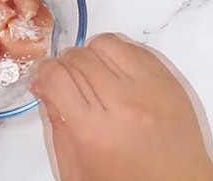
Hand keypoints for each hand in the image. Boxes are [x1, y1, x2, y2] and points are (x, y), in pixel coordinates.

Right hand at [30, 33, 212, 180]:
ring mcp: (150, 89)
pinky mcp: (169, 82)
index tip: (43, 79)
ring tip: (92, 74)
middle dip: (63, 64)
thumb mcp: (76, 168)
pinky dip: (118, 53)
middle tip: (64, 80)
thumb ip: (56, 124)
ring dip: (90, 54)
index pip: (56, 77)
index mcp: (94, 131)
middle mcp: (123, 104)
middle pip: (78, 57)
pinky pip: (135, 48)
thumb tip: (44, 86)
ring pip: (106, 43)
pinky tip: (115, 72)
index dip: (42, 72)